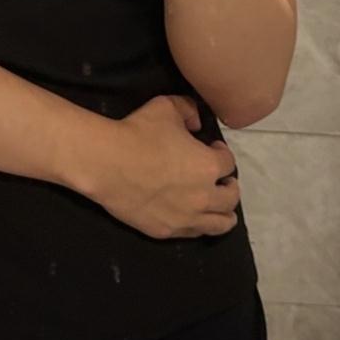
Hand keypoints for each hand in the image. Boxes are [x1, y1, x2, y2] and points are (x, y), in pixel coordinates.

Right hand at [81, 95, 240, 239]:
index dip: (222, 153)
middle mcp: (204, 196)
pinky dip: (200, 225)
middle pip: (231, 198)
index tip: (214, 148)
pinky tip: (197, 220)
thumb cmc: (138, 132)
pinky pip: (192, 233)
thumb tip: (196, 123)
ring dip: (225, 215)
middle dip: (230, 187)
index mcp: (208, 165)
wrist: (108, 163)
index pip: (228, 163)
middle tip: (224, 182)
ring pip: (219, 224)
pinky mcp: (166, 231)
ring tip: (224, 212)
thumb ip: (187, 109)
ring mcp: (185, 218)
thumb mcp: (166, 106)